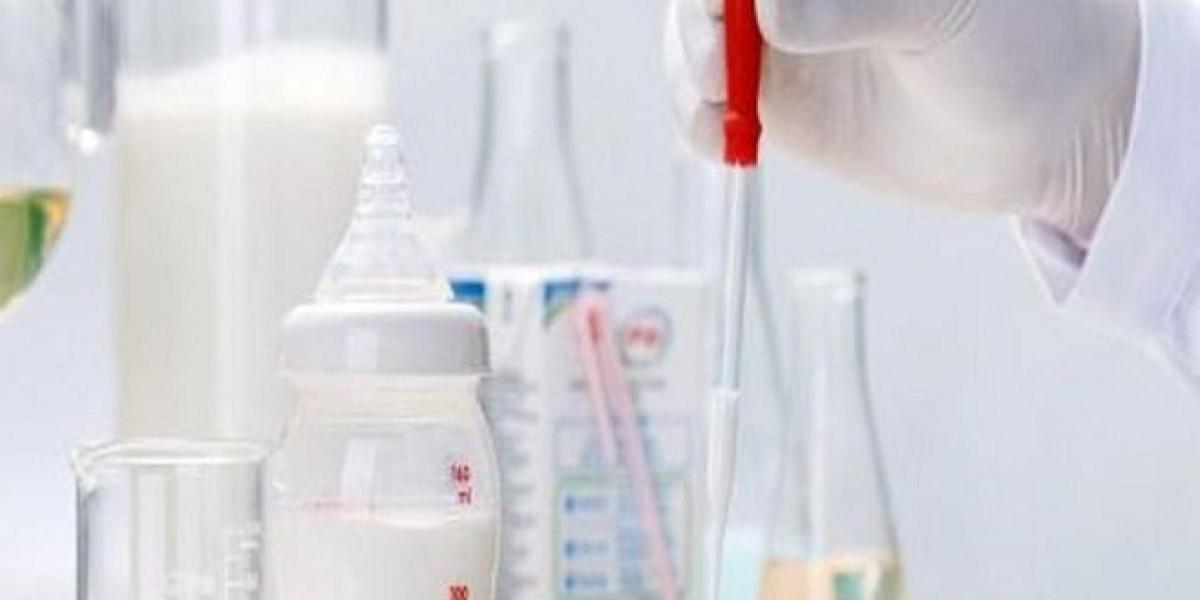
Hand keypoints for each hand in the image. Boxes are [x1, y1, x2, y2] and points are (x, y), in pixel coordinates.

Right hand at [666, 0, 1139, 243]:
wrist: (1048, 132)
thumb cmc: (1018, 42)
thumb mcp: (939, 12)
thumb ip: (853, 8)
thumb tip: (770, 16)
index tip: (725, 8)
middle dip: (700, 21)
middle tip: (721, 59)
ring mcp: (783, 44)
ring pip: (697, 42)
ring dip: (688, 70)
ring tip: (718, 102)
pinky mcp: (778, 105)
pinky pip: (711, 108)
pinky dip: (698, 121)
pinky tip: (717, 138)